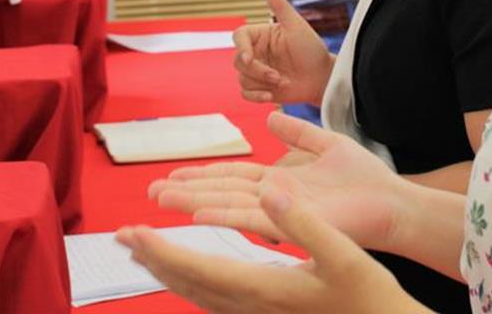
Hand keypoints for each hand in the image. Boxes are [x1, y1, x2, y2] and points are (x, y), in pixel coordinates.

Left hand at [117, 185, 423, 313]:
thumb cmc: (369, 296)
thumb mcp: (343, 255)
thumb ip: (304, 223)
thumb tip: (270, 189)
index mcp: (266, 290)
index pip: (201, 269)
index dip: (164, 250)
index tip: (136, 231)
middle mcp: (253, 308)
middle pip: (190, 285)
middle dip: (154, 259)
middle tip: (122, 238)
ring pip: (198, 297)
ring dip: (168, 273)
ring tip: (143, 254)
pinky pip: (214, 303)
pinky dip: (191, 285)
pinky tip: (189, 277)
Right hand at [149, 111, 404, 252]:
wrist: (393, 201)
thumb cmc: (366, 179)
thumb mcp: (325, 142)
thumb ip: (298, 130)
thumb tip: (272, 115)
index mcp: (279, 181)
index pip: (232, 176)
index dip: (202, 175)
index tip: (172, 176)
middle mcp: (274, 199)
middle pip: (222, 191)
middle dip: (186, 191)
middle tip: (151, 193)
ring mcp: (283, 212)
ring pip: (230, 205)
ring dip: (195, 202)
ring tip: (163, 201)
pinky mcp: (295, 222)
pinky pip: (255, 218)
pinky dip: (227, 215)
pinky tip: (201, 214)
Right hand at [232, 0, 333, 104]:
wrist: (323, 79)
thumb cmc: (312, 50)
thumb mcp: (296, 25)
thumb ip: (279, 5)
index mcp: (261, 35)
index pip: (238, 37)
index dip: (240, 47)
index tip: (249, 57)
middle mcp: (256, 52)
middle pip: (237, 61)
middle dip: (256, 70)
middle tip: (277, 75)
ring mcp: (257, 71)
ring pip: (242, 79)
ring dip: (260, 84)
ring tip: (282, 82)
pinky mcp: (260, 88)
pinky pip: (245, 94)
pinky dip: (256, 97)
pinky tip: (270, 96)